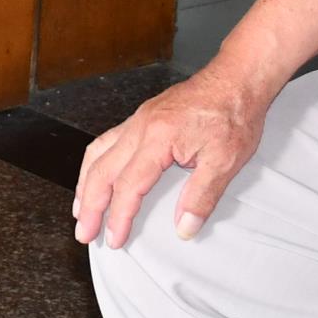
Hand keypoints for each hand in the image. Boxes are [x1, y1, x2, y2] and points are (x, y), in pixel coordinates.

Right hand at [74, 65, 274, 248]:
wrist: (236, 79)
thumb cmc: (233, 113)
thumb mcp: (226, 161)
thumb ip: (202, 197)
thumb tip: (185, 228)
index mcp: (158, 138)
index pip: (129, 186)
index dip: (119, 216)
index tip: (115, 239)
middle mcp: (141, 127)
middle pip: (102, 171)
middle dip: (90, 206)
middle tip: (84, 233)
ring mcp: (139, 120)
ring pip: (98, 154)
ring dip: (86, 184)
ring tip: (81, 209)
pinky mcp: (143, 117)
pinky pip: (107, 141)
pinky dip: (96, 163)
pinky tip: (96, 175)